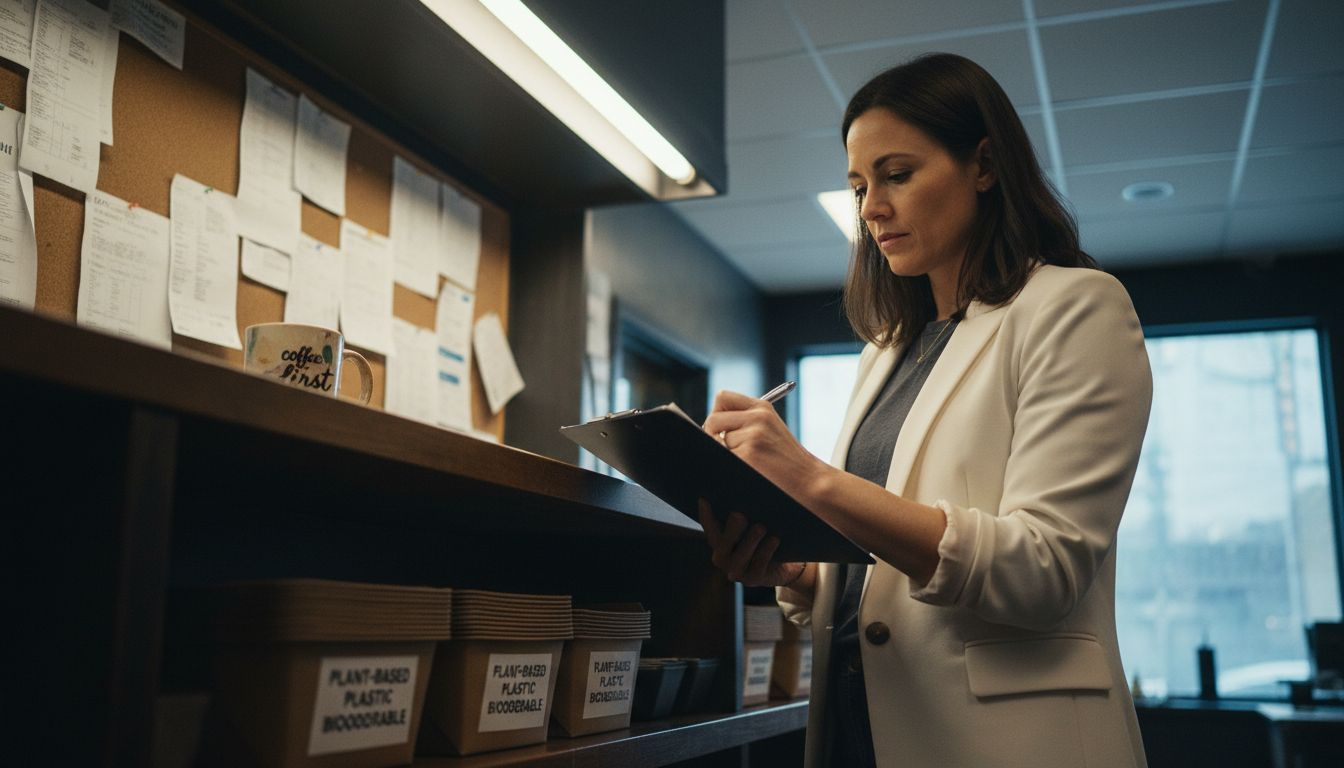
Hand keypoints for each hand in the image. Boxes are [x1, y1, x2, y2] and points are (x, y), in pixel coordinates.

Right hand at [699, 500, 806, 586]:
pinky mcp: (754, 580)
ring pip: (739, 557)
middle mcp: (723, 558)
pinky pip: (758, 565)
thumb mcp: (754, 523)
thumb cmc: (766, 537)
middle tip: (740, 514)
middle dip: (730, 529)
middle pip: (721, 544)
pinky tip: (775, 539)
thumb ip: (746, 510)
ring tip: (761, 527)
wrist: (786, 565)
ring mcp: (737, 571)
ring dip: (750, 541)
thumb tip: (746, 479)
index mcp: (720, 542)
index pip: (709, 528)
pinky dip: (767, 551)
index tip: (705, 499)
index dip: (705, 515)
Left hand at [702, 389, 830, 501]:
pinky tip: (747, 470)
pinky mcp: (749, 454)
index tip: (721, 430)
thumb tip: (708, 427)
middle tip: (726, 450)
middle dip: (712, 436)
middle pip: (713, 419)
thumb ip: (744, 421)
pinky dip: (729, 466)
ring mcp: (754, 435)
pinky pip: (722, 457)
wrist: (809, 481)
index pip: (722, 397)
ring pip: (716, 441)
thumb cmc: (786, 460)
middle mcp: (758, 417)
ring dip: (725, 454)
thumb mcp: (769, 430)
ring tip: (747, 462)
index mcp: (762, 408)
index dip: (717, 414)